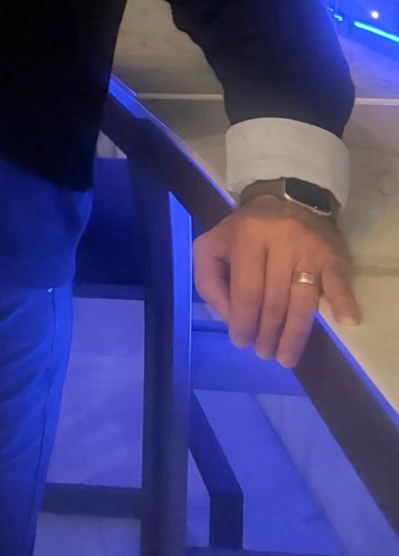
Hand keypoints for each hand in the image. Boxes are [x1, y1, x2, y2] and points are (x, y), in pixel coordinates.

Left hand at [193, 197, 360, 368]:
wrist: (289, 197)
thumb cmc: (247, 229)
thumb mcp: (213, 245)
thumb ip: (209, 280)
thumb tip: (228, 318)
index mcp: (246, 237)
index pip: (246, 291)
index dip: (242, 322)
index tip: (240, 342)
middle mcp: (280, 241)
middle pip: (273, 301)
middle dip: (267, 334)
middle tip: (264, 354)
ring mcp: (309, 249)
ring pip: (302, 300)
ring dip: (294, 335)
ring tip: (285, 358)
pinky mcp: (333, 254)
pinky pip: (338, 281)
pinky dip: (343, 301)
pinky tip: (345, 321)